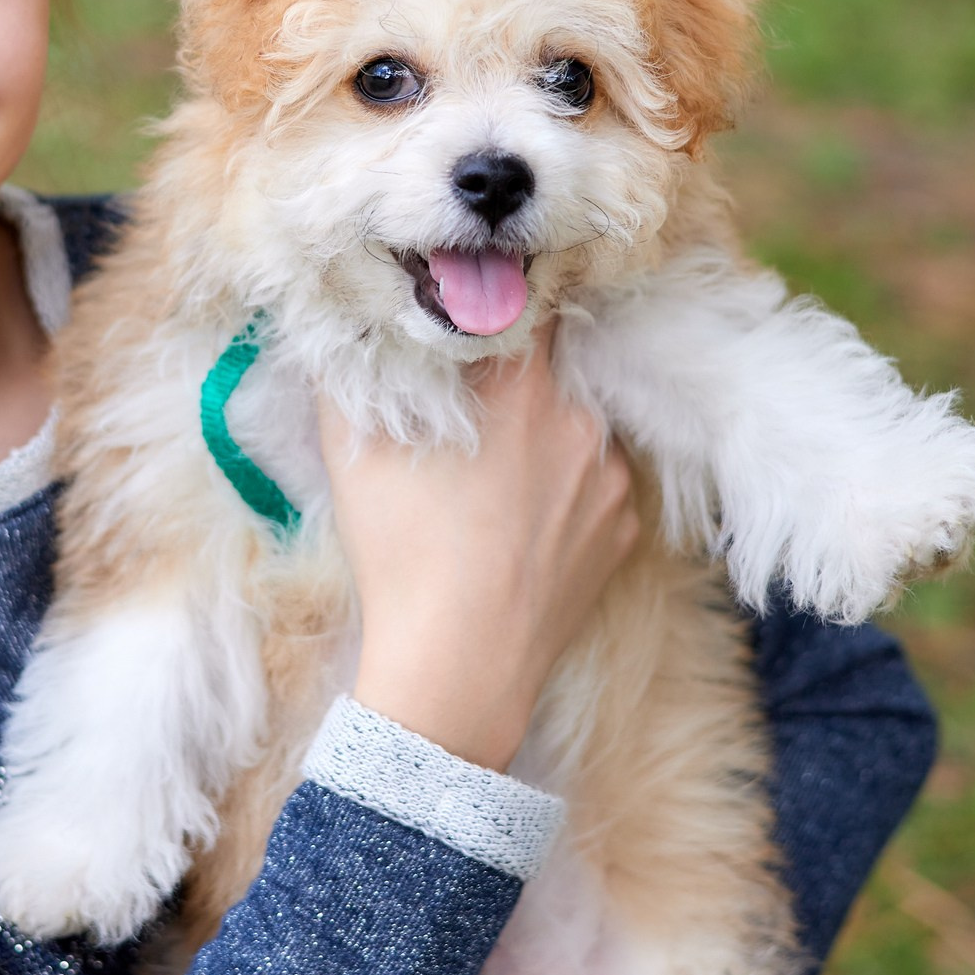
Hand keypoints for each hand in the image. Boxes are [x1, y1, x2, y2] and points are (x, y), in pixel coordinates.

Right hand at [321, 325, 637, 770]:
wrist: (459, 664)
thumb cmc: (401, 550)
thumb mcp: (351, 448)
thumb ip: (353, 369)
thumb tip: (352, 326)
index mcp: (521, 383)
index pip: (529, 310)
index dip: (501, 317)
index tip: (478, 333)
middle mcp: (580, 419)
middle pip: (551, 375)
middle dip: (515, 391)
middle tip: (472, 427)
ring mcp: (611, 478)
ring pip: (575, 433)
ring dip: (543, 444)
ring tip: (493, 491)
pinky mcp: (623, 531)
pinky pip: (594, 492)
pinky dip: (564, 498)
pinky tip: (521, 531)